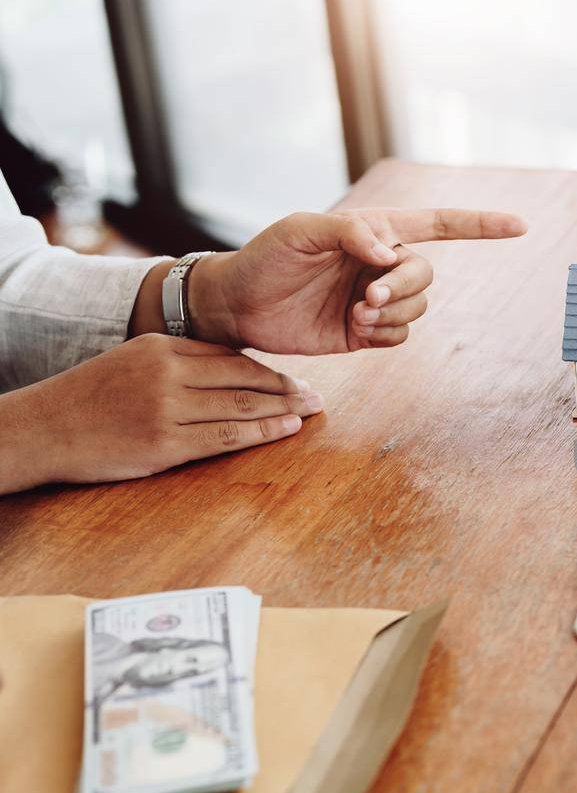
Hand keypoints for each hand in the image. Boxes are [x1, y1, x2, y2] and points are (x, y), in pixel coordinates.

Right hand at [0, 333, 321, 493]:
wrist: (43, 428)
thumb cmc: (92, 397)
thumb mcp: (133, 361)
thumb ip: (181, 362)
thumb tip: (236, 370)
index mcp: (161, 347)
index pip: (230, 357)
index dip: (268, 371)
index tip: (295, 379)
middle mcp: (166, 373)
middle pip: (243, 379)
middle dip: (286, 388)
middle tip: (317, 395)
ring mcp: (165, 410)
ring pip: (241, 407)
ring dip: (283, 410)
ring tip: (311, 411)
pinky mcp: (163, 445)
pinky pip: (225, 438)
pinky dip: (262, 433)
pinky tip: (286, 430)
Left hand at [186, 207, 526, 353]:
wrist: (237, 306)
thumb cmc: (265, 258)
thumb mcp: (300, 231)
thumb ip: (349, 232)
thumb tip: (389, 253)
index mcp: (375, 231)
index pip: (438, 224)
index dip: (481, 225)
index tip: (520, 225)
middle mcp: (382, 264)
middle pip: (427, 275)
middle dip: (404, 289)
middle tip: (367, 298)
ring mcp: (376, 299)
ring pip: (418, 309)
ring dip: (393, 314)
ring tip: (355, 314)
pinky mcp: (366, 332)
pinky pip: (400, 337)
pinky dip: (385, 336)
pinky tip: (356, 330)